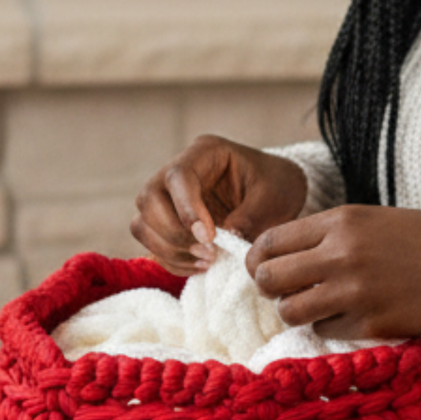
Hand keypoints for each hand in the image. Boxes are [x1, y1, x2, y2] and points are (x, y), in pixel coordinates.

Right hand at [130, 135, 307, 274]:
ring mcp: (168, 197)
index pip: (178, 176)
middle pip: (149, 199)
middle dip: (173, 233)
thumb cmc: (276, 186)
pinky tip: (201, 266)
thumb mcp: (274, 196)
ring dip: (169, 249)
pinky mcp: (169, 222)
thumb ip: (251, 215)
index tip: (209, 238)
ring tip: (207, 261)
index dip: (186, 209)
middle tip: (208, 252)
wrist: (277, 193)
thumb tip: (224, 237)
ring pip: (143, 224)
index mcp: (206, 152)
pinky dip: (173, 261)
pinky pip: (154, 244)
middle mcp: (178, 172)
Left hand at [247, 205, 420, 340]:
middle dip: (269, 286)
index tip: (263, 266)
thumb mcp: (367, 220)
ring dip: (295, 310)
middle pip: (270, 279)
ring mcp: (354, 293)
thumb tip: (276, 257)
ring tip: (313, 304)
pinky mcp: (369, 325)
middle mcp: (341, 255)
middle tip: (281, 289)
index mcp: (340, 221)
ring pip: (290, 311)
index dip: (258, 258)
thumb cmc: (418, 238)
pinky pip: (324, 330)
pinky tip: (349, 313)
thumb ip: (323, 236)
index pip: (271, 242)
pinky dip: (328, 324)